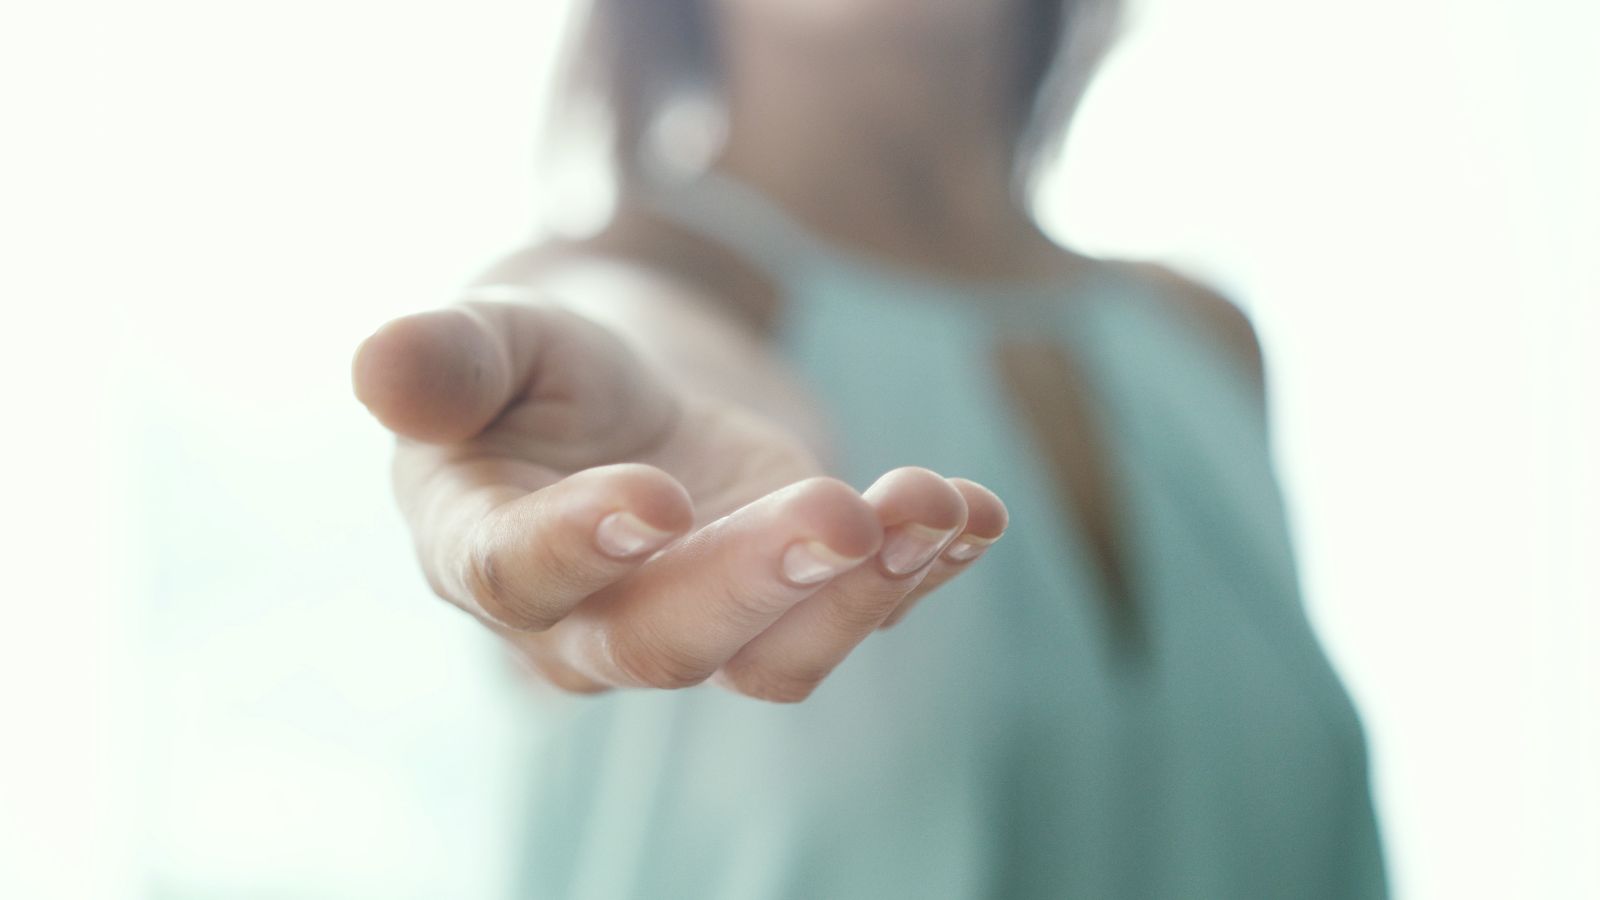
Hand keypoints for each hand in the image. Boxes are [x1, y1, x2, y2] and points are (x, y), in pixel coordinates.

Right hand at [352, 292, 1006, 701]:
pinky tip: (973, 513)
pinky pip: (853, 619)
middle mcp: (587, 621)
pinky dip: (922, 569)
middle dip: (756, 582)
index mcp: (483, 551)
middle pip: (664, 639)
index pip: (516, 576)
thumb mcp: (492, 343)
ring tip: (933, 503)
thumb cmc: (538, 376)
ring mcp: (699, 624)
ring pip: (775, 661)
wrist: (621, 405)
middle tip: (840, 513)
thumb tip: (380, 363)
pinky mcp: (785, 607)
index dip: (579, 546)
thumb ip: (446, 358)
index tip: (654, 497)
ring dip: (866, 591)